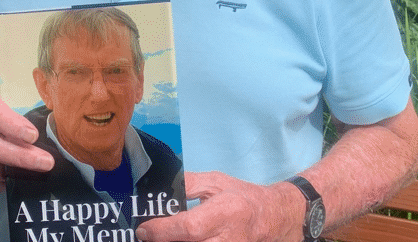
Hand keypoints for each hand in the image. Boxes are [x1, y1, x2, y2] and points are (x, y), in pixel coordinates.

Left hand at [135, 171, 303, 241]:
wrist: (273, 218)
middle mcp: (229, 239)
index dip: (163, 231)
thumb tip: (157, 189)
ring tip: (163, 237)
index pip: (190, 227)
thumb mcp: (215, 182)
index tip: (144, 230)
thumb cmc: (242, 197)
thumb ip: (186, 184)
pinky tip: (178, 241)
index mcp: (226, 212)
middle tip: (149, 237)